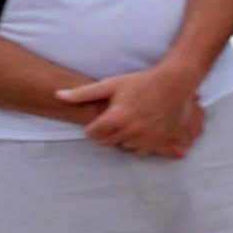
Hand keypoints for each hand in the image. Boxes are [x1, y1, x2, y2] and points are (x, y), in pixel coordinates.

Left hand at [63, 61, 205, 159]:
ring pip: (122, 147)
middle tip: (113, 121)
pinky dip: (137, 143)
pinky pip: (139, 151)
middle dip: (105, 133)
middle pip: (105, 143)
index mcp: (116, 117)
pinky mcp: (158, 142)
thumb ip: (83, 93)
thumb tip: (58, 95)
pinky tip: (140, 130)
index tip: (99, 119)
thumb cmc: (142, 82)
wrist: (175, 84)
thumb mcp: (111, 84)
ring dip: (121, 138)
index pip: (91, 134)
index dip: (92, 127)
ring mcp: (145, 138)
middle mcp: (130, 131)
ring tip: (128, 123)